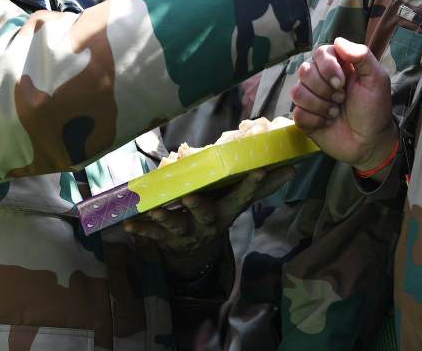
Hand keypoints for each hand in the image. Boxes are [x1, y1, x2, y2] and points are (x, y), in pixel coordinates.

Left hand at [123, 166, 293, 277]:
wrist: (196, 252)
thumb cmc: (219, 214)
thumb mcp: (240, 202)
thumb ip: (262, 187)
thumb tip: (293, 168)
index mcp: (226, 211)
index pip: (242, 197)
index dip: (251, 185)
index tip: (258, 170)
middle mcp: (207, 223)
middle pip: (205, 216)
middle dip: (198, 207)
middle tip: (190, 198)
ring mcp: (185, 232)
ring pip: (175, 226)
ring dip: (165, 219)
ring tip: (154, 211)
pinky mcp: (165, 238)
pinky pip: (151, 236)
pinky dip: (140, 231)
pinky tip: (128, 226)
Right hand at [292, 37, 395, 170]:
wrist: (370, 142)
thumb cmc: (375, 109)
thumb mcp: (376, 80)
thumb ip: (362, 56)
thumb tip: (338, 40)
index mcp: (337, 66)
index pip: (319, 53)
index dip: (327, 67)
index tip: (342, 82)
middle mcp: (320, 79)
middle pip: (304, 70)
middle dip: (325, 89)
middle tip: (342, 99)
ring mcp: (311, 98)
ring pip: (297, 92)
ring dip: (320, 105)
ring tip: (335, 112)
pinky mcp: (304, 118)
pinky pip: (297, 113)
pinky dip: (315, 120)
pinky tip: (327, 123)